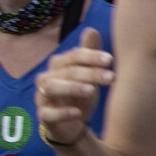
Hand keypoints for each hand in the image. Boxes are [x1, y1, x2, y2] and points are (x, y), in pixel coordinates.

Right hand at [38, 27, 111, 145]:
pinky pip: (48, 114)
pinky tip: (77, 113)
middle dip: (89, 73)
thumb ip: (88, 55)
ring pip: (52, 88)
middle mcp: (47, 78)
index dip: (90, 56)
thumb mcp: (88, 75)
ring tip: (92, 91)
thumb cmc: (79, 96)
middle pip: (67, 71)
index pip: (73, 56)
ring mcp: (43, 97)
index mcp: (59, 65)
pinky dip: (62, 113)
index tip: (110, 59)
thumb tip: (91, 30)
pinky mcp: (44, 116)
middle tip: (112, 77)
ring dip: (72, 88)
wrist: (71, 125)